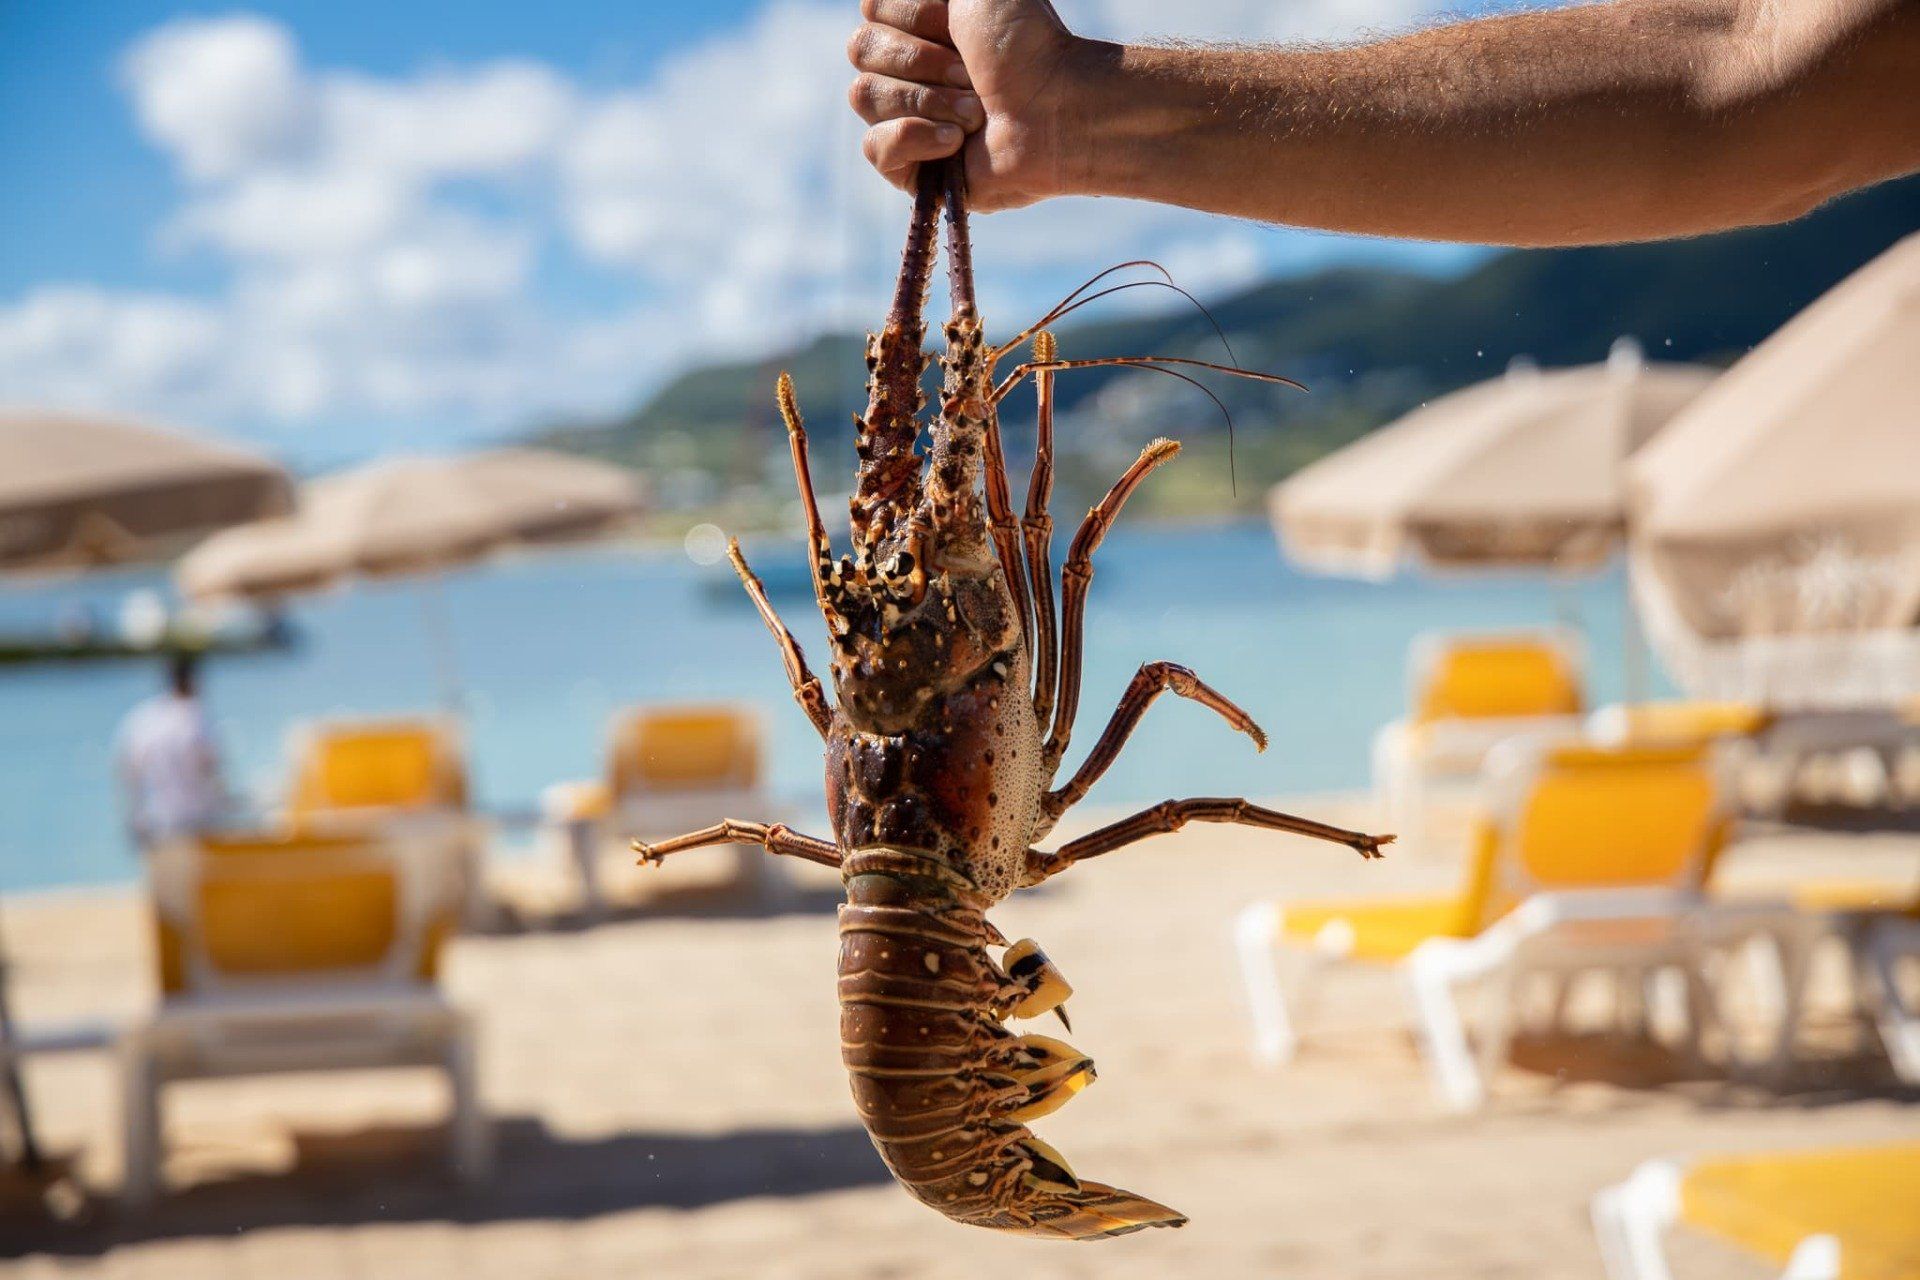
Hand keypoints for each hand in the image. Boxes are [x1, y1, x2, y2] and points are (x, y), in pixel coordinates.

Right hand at [846, 0, 1085, 210]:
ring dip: (926, 100)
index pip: (872, 10)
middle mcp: (907, 69)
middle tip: (971, 76)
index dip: (915, 17)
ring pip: (863, 96)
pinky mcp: (908, 168)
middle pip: (860, 49)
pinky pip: (874, 147)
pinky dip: (914, 138)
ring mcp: (904, 118)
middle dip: (920, 61)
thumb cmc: (1025, 43)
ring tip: (974, 114)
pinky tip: (954, 143)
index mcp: (920, 25)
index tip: (958, 28)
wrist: (1054, 108)